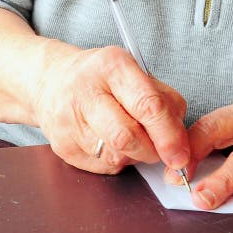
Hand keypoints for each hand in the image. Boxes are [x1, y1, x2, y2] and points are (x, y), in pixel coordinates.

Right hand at [34, 45, 189, 174]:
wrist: (51, 81)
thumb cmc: (101, 77)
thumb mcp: (134, 72)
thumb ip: (163, 99)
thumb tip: (180, 138)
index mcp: (111, 66)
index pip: (147, 105)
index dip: (169, 135)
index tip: (181, 155)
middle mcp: (86, 91)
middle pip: (128, 137)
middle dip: (153, 151)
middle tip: (162, 150)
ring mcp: (69, 121)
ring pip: (116, 156)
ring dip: (135, 155)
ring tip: (133, 137)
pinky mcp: (63, 146)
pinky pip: (103, 166)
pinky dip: (118, 160)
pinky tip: (112, 142)